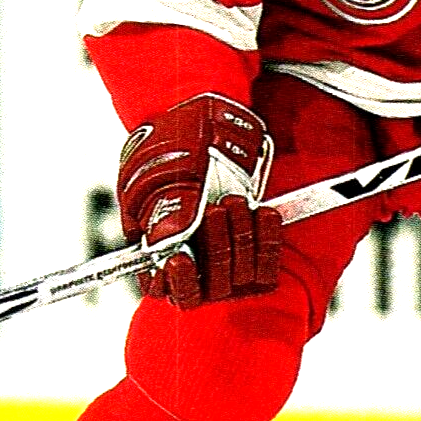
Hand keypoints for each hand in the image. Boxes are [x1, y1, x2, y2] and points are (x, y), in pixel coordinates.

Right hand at [117, 95, 281, 307]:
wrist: (206, 131)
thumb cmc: (171, 158)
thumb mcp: (152, 179)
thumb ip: (155, 211)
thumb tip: (158, 238)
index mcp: (161, 258)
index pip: (165, 289)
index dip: (175, 281)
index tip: (179, 259)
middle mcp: (197, 269)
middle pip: (209, 283)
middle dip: (214, 247)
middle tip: (213, 211)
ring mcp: (229, 267)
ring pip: (240, 272)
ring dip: (240, 236)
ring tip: (234, 202)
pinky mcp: (259, 260)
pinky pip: (268, 262)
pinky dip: (267, 238)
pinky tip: (264, 213)